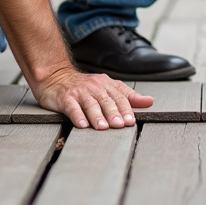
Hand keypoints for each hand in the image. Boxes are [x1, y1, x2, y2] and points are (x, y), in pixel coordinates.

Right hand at [33, 67, 152, 128]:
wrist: (56, 77)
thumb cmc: (84, 86)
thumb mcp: (108, 87)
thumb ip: (128, 96)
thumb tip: (149, 101)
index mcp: (106, 84)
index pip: (119, 96)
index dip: (126, 108)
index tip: (131, 120)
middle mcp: (94, 87)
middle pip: (106, 101)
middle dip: (114, 113)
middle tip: (119, 125)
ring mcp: (79, 92)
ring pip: (90, 104)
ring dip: (97, 116)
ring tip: (102, 127)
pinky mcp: (65, 98)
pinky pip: (72, 107)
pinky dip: (78, 116)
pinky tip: (82, 125)